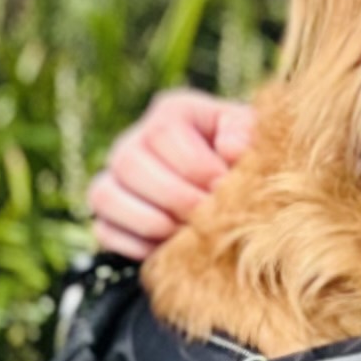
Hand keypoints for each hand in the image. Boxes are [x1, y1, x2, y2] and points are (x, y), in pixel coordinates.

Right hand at [87, 88, 256, 258]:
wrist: (240, 190)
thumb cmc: (250, 158)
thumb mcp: (256, 136)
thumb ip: (246, 133)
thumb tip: (230, 149)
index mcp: (173, 112)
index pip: (163, 132)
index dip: (195, 165)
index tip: (224, 187)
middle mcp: (134, 140)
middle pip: (130, 163)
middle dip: (174, 196)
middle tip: (208, 216)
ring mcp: (114, 178)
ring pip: (105, 195)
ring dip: (151, 221)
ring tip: (189, 232)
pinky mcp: (108, 215)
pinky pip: (104, 230)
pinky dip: (136, 245)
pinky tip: (170, 247)